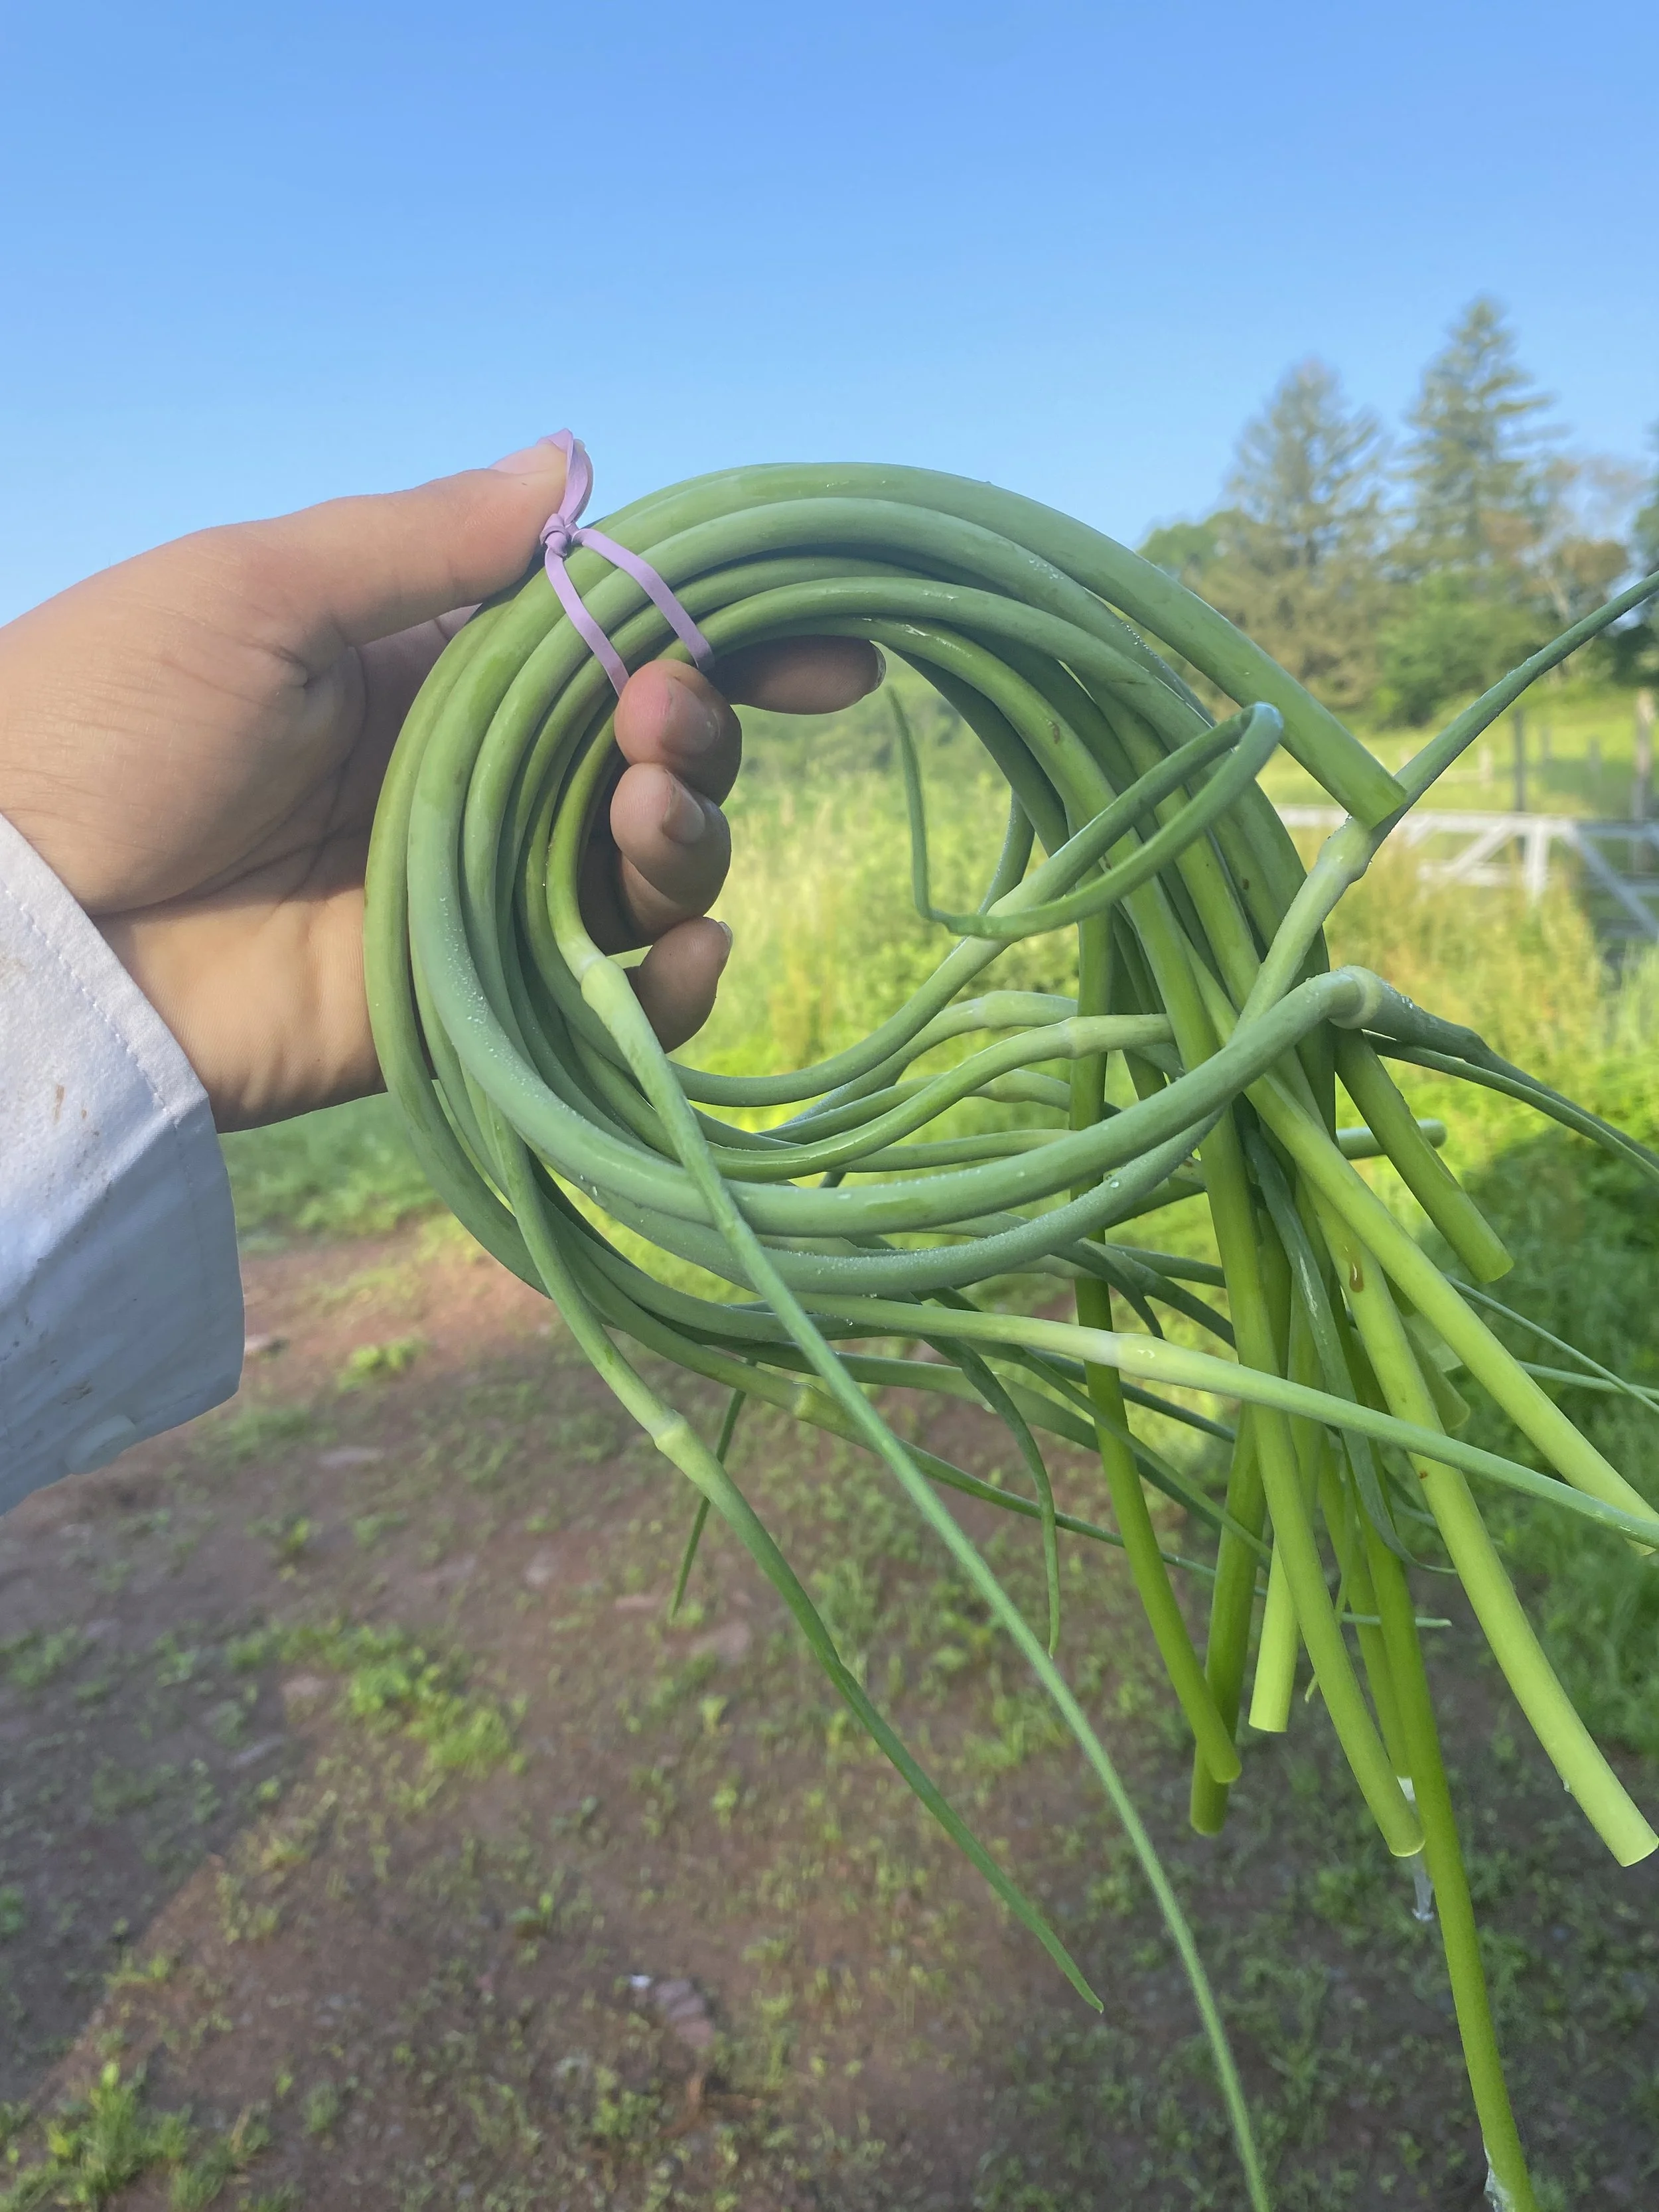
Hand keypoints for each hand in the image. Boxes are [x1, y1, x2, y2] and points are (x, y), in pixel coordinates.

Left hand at [0, 443, 881, 1129]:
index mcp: (425, 671)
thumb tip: (574, 459)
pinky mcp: (465, 1010)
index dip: (720, 642)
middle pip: (647, 761)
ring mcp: (473, 900)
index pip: (607, 648)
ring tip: (646, 809)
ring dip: (689, 837)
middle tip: (660, 721)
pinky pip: (607, 1002)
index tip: (825, 646)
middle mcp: (468, 784)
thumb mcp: (258, 588)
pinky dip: (672, 987)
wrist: (17, 918)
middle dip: (698, 731)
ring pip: (645, 875)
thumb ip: (428, 540)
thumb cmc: (105, 719)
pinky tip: (689, 950)